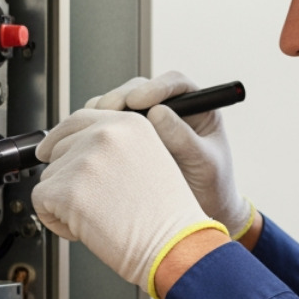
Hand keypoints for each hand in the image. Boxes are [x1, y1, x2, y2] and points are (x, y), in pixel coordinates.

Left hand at [33, 109, 226, 298]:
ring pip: (49, 177)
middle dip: (68, 177)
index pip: (77, 119)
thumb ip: (114, 146)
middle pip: (58, 149)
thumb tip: (73, 147)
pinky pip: (40, 203)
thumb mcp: (150, 161)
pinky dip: (57, 222)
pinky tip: (86, 227)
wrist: (172, 245)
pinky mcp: (67, 189)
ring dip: (64, 201)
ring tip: (100, 214)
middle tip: (99, 200)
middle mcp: (105, 134)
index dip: (60, 139)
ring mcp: (85, 161)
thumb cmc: (166, 216)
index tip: (49, 151)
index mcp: (129, 123)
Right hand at [87, 71, 254, 237]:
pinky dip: (95, 129)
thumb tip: (158, 113)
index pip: (175, 84)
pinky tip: (86, 140)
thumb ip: (185, 139)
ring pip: (120, 105)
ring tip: (93, 126)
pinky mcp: (128, 138)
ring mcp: (147, 123)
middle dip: (120, 97)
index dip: (154, 87)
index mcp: (197, 108)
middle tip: (106, 111)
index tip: (136, 101)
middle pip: (140, 89)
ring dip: (103, 112)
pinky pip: (108, 125)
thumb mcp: (205, 164)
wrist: (198, 214)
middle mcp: (170, 109)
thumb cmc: (212, 187)